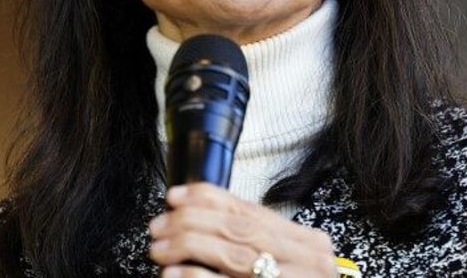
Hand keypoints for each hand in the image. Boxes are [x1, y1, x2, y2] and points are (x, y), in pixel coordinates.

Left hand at [149, 183, 336, 276]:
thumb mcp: (283, 264)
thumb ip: (254, 245)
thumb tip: (196, 218)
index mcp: (308, 244)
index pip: (251, 209)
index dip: (208, 198)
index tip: (175, 196)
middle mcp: (307, 262)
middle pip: (240, 230)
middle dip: (192, 222)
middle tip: (158, 226)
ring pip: (235, 255)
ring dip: (189, 246)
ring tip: (159, 248)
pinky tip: (172, 274)